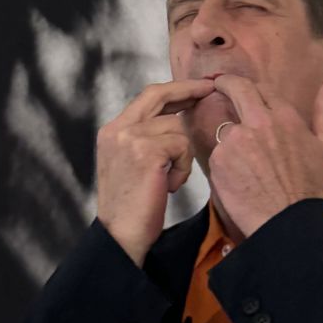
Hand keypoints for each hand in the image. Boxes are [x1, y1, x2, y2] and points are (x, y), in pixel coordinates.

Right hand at [96, 79, 214, 265]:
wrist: (121, 235)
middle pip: (159, 95)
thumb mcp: (131, 163)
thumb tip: (178, 118)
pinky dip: (183, 168)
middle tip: (209, 88)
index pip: (147, 96)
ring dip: (183, 155)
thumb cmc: (132, 206)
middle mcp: (118, 129)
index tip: (196, 87)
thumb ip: (146, 138)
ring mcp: (130, 138)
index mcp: (113, 130)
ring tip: (170, 180)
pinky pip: (182, 146)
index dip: (175, 89)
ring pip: (177, 127)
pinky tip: (169, 187)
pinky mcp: (146, 151)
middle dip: (188, 89)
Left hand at [206, 74, 322, 240]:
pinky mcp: (219, 159)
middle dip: (225, 83)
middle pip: (236, 89)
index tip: (243, 89)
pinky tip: (239, 179)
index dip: (252, 88)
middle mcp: (257, 122)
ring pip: (226, 127)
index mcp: (284, 117)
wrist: (288, 221)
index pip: (261, 88)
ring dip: (231, 138)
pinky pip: (218, 153)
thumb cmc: (309, 189)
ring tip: (244, 163)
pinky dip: (225, 163)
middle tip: (219, 85)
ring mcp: (235, 139)